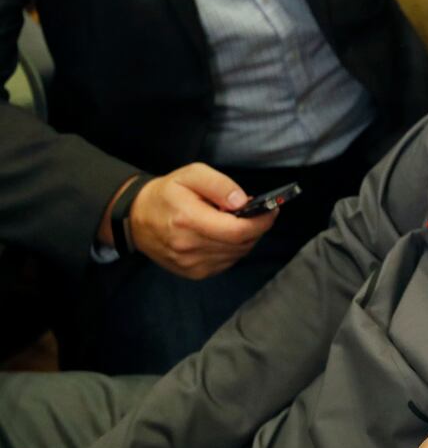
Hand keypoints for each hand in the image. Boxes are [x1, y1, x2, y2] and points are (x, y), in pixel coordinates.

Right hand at [126, 165, 275, 278]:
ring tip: (238, 221)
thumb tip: (242, 201)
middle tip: (257, 212)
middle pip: (241, 244)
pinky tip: (226, 235)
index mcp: (188, 220)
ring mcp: (190, 263)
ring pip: (237, 254)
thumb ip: (219, 185)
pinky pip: (226, 262)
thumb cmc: (167, 193)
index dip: (262, 222)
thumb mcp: (191, 174)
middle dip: (257, 228)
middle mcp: (188, 246)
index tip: (272, 209)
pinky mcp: (193, 272)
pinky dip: (234, 249)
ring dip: (246, 238)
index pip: (238, 231)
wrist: (136, 218)